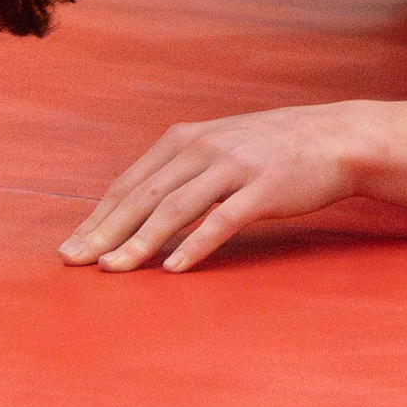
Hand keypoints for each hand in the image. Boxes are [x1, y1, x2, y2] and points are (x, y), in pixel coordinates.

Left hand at [62, 104, 368, 271]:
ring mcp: (233, 166)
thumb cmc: (273, 147)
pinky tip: (173, 267)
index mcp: (186, 138)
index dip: (98, 215)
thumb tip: (139, 207)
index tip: (71, 244)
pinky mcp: (263, 188)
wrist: (335, 137)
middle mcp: (203, 147)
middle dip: (104, 231)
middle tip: (73, 260)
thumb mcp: (220, 145)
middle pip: (142, 196)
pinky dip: (194, 245)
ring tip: (113, 269)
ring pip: (174, 209)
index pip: (129, 182)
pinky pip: (221, 220)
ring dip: (139, 242)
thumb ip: (182, 168)